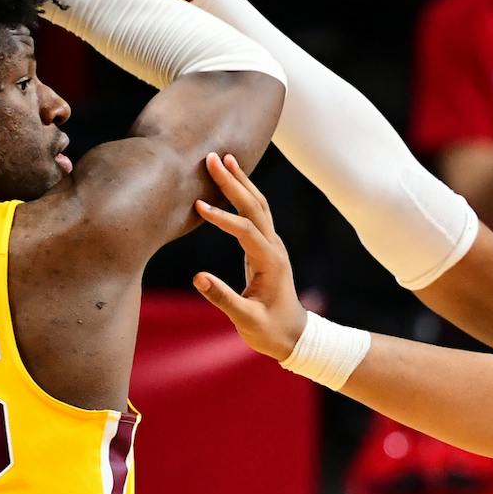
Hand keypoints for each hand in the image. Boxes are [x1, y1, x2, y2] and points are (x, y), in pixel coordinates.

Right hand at [192, 152, 307, 359]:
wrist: (295, 336)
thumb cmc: (271, 331)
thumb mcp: (246, 320)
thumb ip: (223, 299)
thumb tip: (197, 277)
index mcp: (270, 263)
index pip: (245, 231)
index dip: (222, 217)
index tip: (198, 206)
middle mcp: (274, 248)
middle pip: (255, 206)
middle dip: (233, 181)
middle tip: (212, 157)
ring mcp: (272, 245)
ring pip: (258, 205)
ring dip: (241, 182)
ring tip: (224, 158)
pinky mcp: (266, 248)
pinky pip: (255, 214)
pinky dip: (242, 195)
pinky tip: (230, 183)